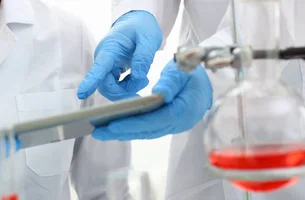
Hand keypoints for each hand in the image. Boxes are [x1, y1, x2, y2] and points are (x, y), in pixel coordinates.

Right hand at [77, 10, 161, 100]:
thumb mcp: (148, 38)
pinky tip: (140, 79)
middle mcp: (104, 60)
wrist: (138, 22)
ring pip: (112, 89)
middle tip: (142, 87)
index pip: (98, 68)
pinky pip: (117, 87)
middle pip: (105, 85)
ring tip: (145, 79)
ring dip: (128, 90)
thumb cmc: (141, 27)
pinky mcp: (113, 71)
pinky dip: (129, 88)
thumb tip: (138, 76)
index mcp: (109, 49)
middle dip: (122, 92)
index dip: (90, 82)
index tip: (81, 94)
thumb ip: (143, 57)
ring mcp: (107, 67)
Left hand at [92, 60, 212, 140]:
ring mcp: (174, 126)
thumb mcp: (184, 71)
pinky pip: (148, 129)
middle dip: (121, 132)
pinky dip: (132, 129)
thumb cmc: (194, 74)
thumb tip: (159, 94)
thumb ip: (171, 82)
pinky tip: (115, 127)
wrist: (206, 83)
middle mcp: (179, 124)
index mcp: (184, 110)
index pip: (154, 120)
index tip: (112, 125)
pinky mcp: (168, 125)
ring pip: (146, 132)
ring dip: (123, 133)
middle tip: (98, 132)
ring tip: (101, 132)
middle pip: (147, 130)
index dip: (132, 124)